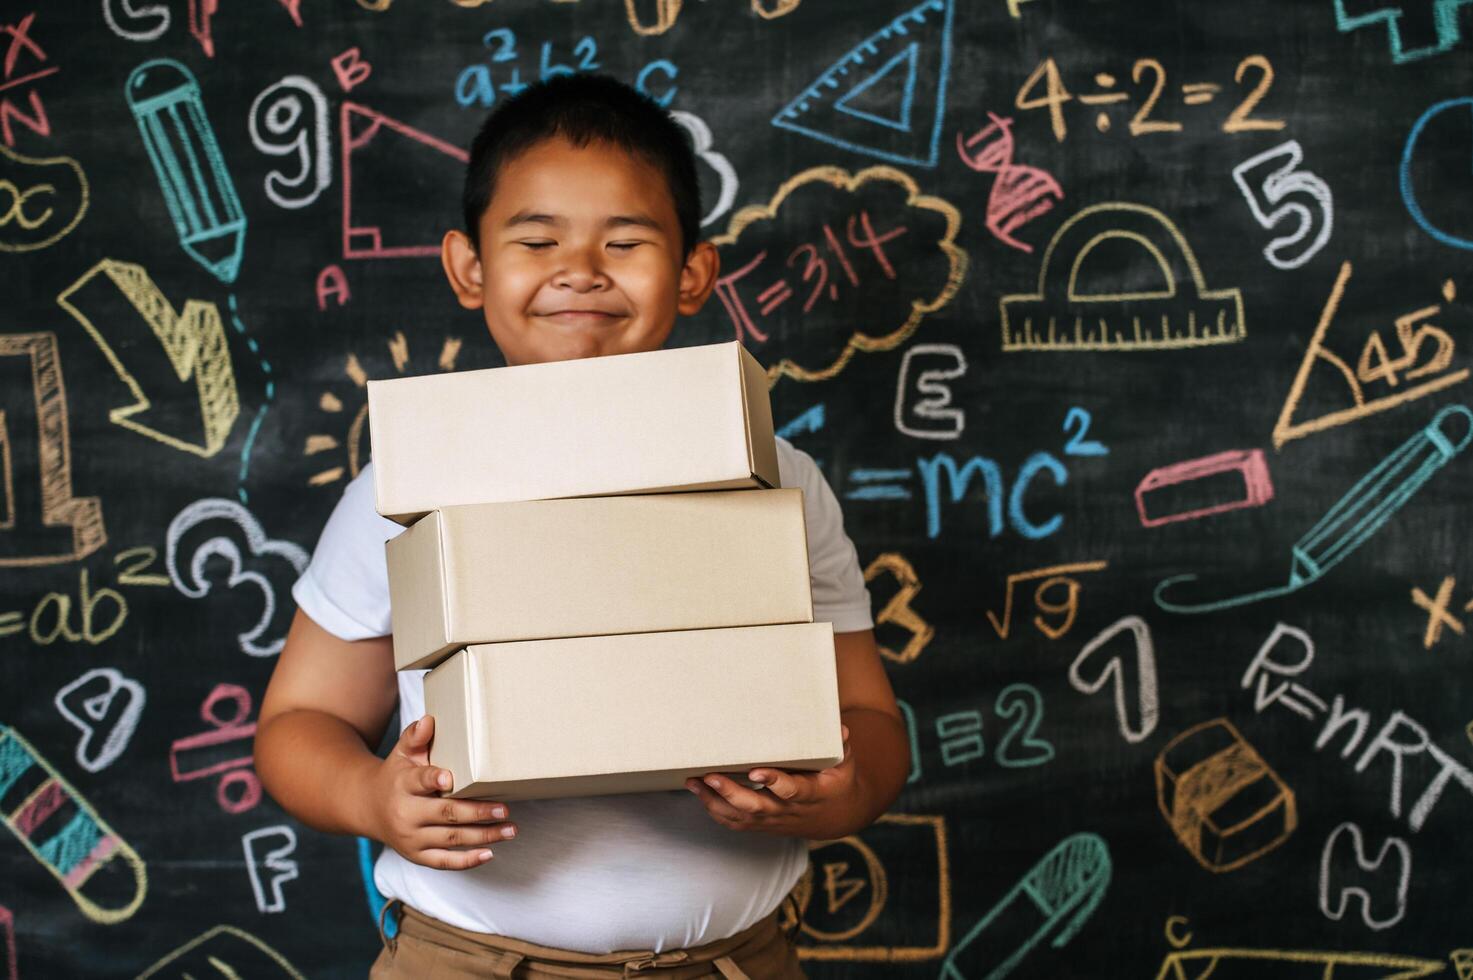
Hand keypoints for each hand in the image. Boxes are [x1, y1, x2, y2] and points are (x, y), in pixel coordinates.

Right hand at [361, 715, 516, 869]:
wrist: (369, 808)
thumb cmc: (396, 775)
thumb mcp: (401, 753)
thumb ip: (415, 737)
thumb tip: (429, 720)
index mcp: (403, 785)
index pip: (419, 781)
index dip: (433, 779)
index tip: (451, 778)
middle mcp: (405, 814)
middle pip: (444, 814)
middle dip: (476, 812)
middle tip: (504, 809)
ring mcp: (411, 838)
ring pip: (451, 840)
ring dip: (483, 836)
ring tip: (510, 829)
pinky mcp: (417, 856)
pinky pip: (444, 862)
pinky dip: (467, 860)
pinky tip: (490, 852)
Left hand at [684, 725, 854, 838]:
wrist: (836, 816)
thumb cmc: (837, 782)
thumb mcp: (844, 763)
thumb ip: (839, 746)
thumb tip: (839, 728)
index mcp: (811, 794)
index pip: (791, 791)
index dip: (774, 783)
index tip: (756, 771)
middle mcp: (789, 811)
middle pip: (757, 808)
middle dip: (732, 792)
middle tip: (711, 775)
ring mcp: (774, 820)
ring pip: (741, 817)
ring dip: (715, 801)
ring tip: (693, 782)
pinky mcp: (763, 824)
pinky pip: (736, 822)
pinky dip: (716, 810)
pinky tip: (700, 793)